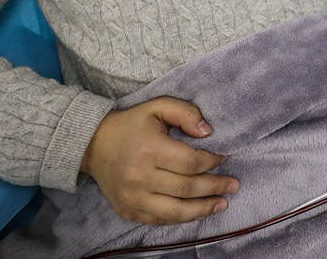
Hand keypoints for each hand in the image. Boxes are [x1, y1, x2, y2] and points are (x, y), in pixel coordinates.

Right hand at [81, 96, 238, 224]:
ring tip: (222, 204)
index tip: (224, 158)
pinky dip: (182, 217)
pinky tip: (198, 211)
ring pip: (176, 211)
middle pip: (187, 188)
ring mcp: (133, 197)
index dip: (212, 162)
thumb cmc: (131, 124)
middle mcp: (140, 177)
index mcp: (150, 149)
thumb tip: (209, 132)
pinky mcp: (128, 210)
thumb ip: (185, 113)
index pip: (190, 162)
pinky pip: (160, 220)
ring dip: (203, 209)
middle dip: (215, 187)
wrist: (93, 145)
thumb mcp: (157, 107)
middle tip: (234, 185)